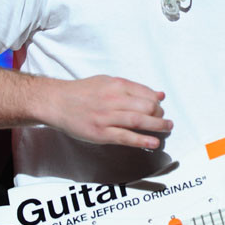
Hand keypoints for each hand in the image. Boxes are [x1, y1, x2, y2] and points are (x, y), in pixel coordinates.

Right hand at [40, 75, 172, 149]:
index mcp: (117, 85)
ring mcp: (107, 117)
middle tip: (164, 120)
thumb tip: (159, 94)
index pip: (146, 93)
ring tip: (167, 129)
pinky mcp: (101, 133)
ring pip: (139, 121)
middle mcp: (113, 100)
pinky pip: (125, 137)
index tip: (160, 107)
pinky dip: (142, 140)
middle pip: (146, 107)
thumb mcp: (108, 82)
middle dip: (159, 114)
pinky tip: (153, 142)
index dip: (157, 102)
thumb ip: (133, 88)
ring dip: (157, 126)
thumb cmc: (83, 91)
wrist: (57, 102)